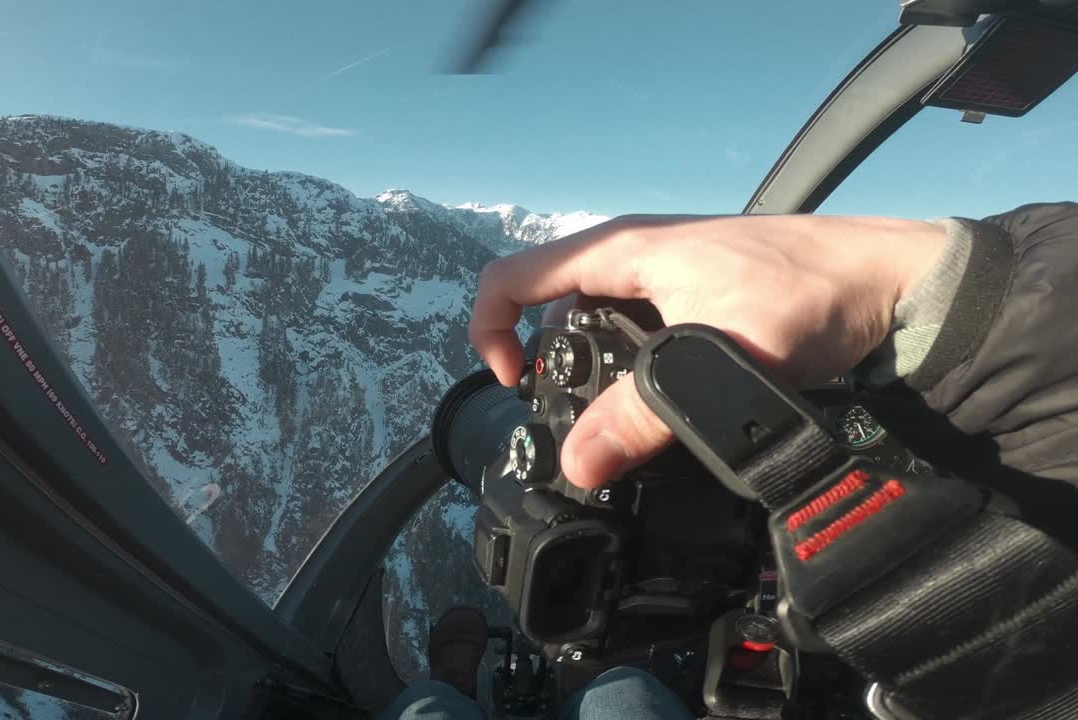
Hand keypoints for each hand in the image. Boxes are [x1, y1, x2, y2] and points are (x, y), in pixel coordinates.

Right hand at [469, 213, 945, 488]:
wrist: (890, 282)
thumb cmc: (805, 294)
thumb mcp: (715, 357)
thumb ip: (645, 413)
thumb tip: (578, 465)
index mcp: (620, 249)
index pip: (511, 276)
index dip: (489, 331)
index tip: (516, 388)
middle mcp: (630, 256)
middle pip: (547, 307)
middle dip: (547, 365)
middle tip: (579, 421)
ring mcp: (661, 276)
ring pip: (592, 326)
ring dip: (593, 375)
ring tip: (625, 422)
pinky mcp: (689, 298)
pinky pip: (632, 334)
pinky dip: (630, 372)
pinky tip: (663, 405)